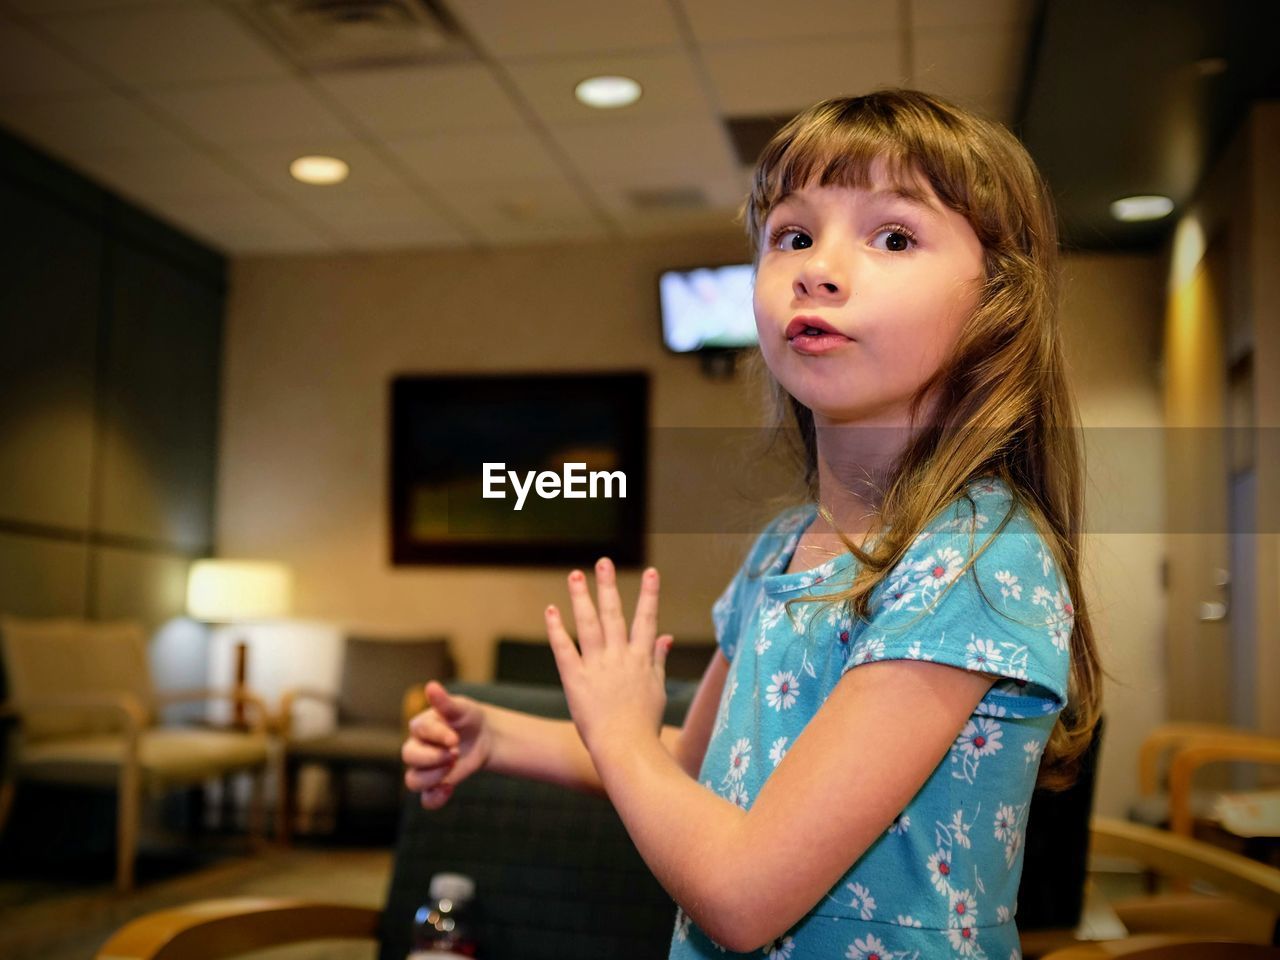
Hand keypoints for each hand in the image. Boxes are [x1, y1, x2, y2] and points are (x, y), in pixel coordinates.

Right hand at [402, 681, 490, 808]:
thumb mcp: (461, 708)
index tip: (455, 737)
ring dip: (432, 777)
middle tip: (455, 752)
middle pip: (409, 757)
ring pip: (412, 781)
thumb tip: (431, 686)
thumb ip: (445, 702)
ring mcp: (425, 768)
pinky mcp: (435, 785)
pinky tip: (449, 788)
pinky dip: (435, 798)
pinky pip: (426, 799)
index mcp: (421, 726)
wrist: (483, 737)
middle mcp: (417, 747)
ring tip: (453, 766)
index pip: (419, 730)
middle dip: (433, 757)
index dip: (436, 735)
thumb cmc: (467, 718)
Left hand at [545, 557, 673, 756]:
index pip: (646, 620)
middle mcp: (620, 657)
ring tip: (575, 575)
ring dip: (582, 598)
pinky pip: (564, 649)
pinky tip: (551, 610)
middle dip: (609, 586)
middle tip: (603, 561)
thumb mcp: (657, 690)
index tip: (650, 572)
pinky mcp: (575, 680)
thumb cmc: (644, 725)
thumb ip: (658, 660)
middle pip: (614, 614)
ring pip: (589, 625)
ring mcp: (597, 667)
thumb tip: (666, 637)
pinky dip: (557, 629)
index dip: (649, 595)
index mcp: (641, 660)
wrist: (627, 749)